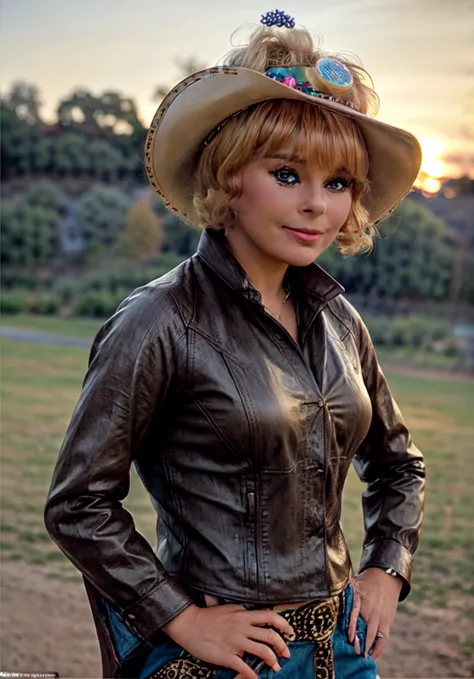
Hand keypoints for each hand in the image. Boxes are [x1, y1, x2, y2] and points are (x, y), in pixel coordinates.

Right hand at [163, 603, 293, 678]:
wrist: (189, 624)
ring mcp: (235, 641)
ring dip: (273, 661)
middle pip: (270, 636)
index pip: (270, 617)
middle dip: (283, 646)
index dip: (284, 625)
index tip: (290, 632)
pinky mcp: (227, 656)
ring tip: (276, 667)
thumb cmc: (207, 616)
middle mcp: (242, 626)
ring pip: (263, 651)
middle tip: (286, 654)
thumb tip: (254, 614)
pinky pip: (245, 668)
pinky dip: (254, 676)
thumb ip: (242, 612)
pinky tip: (257, 678)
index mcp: (243, 614)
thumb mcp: (228, 608)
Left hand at [348, 568, 401, 659]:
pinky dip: (379, 647)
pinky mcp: (388, 621)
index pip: (356, 618)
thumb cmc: (366, 581)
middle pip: (367, 632)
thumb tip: (330, 593)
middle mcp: (373, 612)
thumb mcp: (355, 583)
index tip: (350, 639)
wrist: (386, 577)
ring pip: (376, 637)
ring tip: (364, 658)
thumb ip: (344, 591)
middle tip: (355, 653)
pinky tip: (373, 654)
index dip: (353, 629)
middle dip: (361, 644)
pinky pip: (384, 638)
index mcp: (363, 602)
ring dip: (370, 649)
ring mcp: (381, 618)